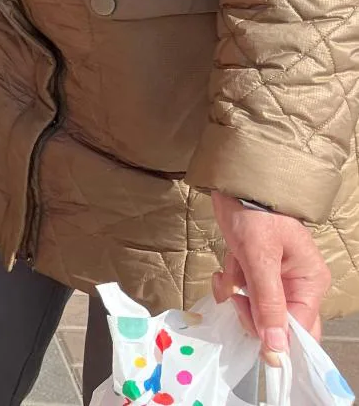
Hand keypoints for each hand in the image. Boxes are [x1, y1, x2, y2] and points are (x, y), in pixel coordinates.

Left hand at [211, 191, 330, 356]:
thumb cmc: (254, 214)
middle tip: (236, 297)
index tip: (255, 344)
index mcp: (309, 282)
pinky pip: (242, 291)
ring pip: (255, 308)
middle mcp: (296, 284)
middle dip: (252, 314)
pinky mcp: (254, 269)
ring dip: (236, 296)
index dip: (278, 340)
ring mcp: (274, 277)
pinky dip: (229, 284)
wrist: (233, 183)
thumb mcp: (259, 258)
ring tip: (227, 276)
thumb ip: (268, 303)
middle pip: (277, 322)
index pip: (302, 329)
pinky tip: (221, 271)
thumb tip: (276, 347)